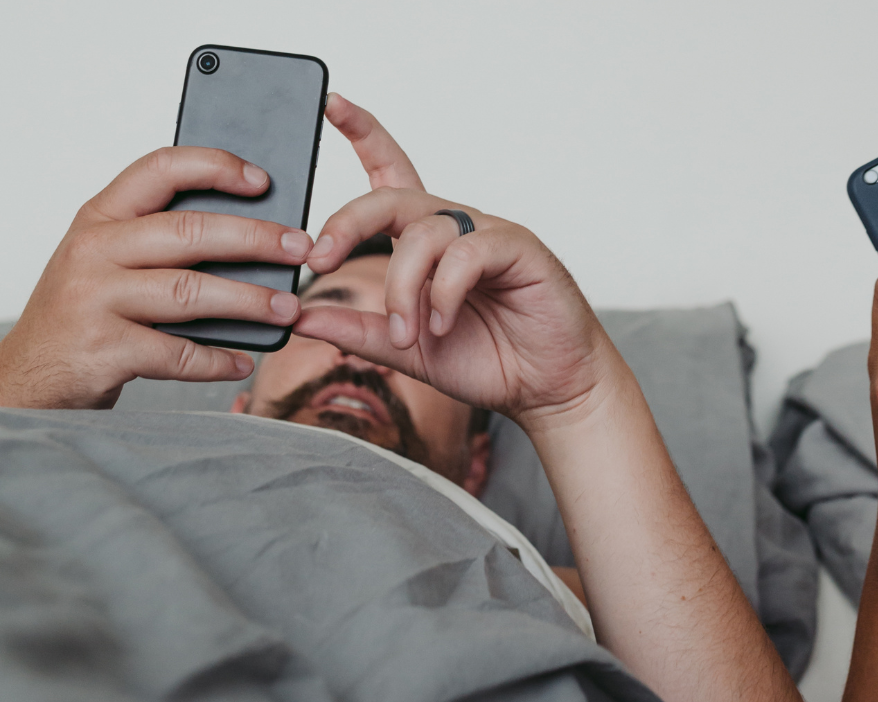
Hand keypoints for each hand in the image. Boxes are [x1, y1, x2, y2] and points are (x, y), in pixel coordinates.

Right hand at [0, 148, 311, 409]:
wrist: (28, 378)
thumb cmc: (83, 316)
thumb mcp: (107, 262)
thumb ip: (159, 242)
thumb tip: (251, 236)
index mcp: (99, 218)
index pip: (159, 169)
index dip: (215, 167)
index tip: (262, 180)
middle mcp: (93, 250)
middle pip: (189, 232)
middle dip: (256, 239)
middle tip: (301, 248)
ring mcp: (94, 299)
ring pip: (190, 292)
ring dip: (250, 301)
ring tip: (289, 308)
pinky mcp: (103, 349)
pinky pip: (177, 352)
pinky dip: (216, 359)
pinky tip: (242, 361)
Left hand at [296, 99, 618, 427]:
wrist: (546, 388)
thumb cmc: (488, 361)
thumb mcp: (405, 351)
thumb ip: (357, 331)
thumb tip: (299, 317)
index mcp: (427, 245)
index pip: (391, 175)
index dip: (364, 135)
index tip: (332, 105)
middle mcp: (454, 230)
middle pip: (390, 199)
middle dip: (347, 223)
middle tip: (320, 259)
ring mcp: (488, 235)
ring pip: (423, 234)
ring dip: (402, 287)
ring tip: (406, 333)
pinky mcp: (518, 249)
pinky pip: (466, 254)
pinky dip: (444, 293)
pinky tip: (444, 324)